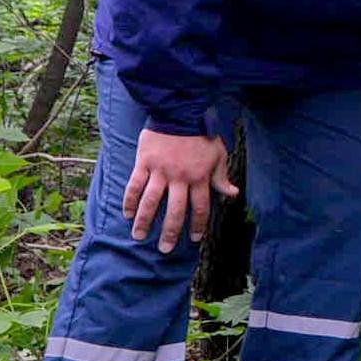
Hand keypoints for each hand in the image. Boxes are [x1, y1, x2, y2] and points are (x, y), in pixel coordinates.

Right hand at [123, 129, 239, 253]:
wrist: (180, 111)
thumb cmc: (201, 135)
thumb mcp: (218, 155)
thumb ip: (221, 177)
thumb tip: (232, 194)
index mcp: (200, 177)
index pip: (200, 208)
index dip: (198, 225)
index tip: (195, 239)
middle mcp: (180, 178)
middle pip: (175, 211)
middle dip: (170, 232)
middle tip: (165, 248)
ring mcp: (160, 171)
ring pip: (151, 202)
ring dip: (145, 222)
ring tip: (139, 236)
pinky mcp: (144, 162)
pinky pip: (135, 185)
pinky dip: (130, 201)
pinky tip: (128, 214)